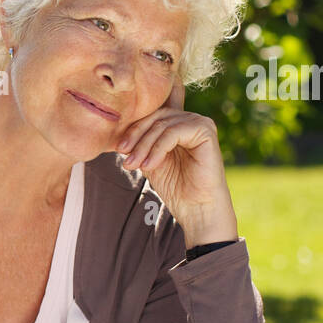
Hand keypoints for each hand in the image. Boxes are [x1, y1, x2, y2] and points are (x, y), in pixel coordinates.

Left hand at [115, 79, 237, 242]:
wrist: (196, 206)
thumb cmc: (174, 185)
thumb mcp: (148, 159)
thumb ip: (139, 143)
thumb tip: (117, 131)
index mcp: (176, 123)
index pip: (150, 115)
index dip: (132, 128)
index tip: (118, 148)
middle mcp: (189, 118)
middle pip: (155, 117)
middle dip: (136, 137)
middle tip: (123, 156)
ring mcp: (199, 122)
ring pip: (162, 125)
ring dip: (144, 146)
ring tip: (133, 164)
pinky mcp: (206, 131)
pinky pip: (174, 133)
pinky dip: (158, 148)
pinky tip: (149, 166)